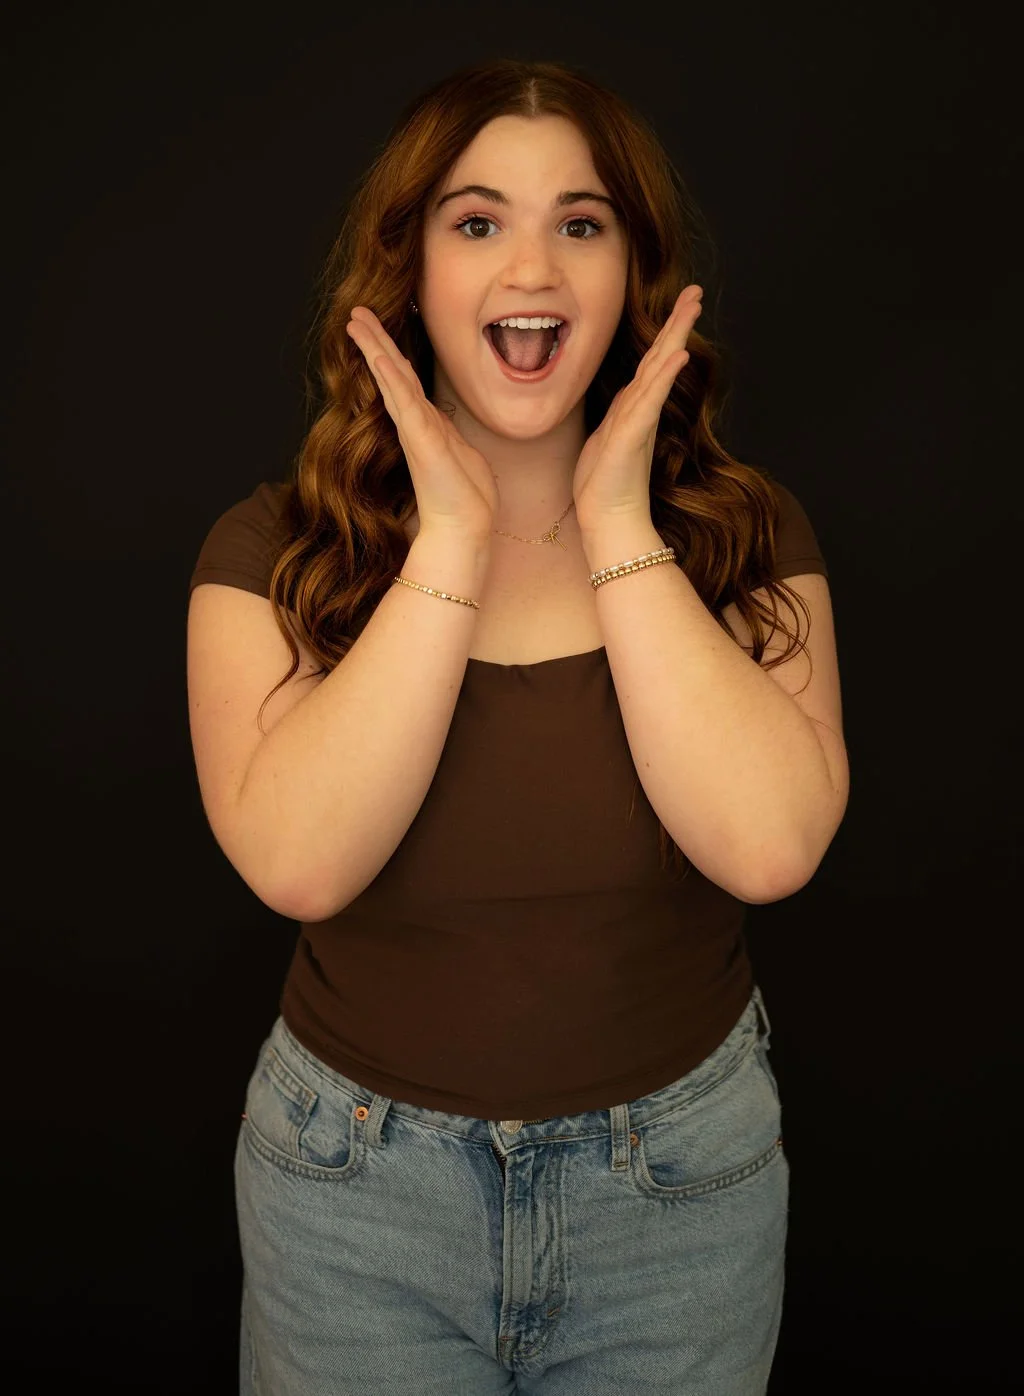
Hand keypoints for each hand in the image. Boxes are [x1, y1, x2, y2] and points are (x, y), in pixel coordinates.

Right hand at [346, 306, 498, 541]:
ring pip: (392, 379)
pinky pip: (403, 402)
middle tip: (355, 313)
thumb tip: (445, 422)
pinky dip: (389, 377)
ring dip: (375, 348)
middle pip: (392, 372)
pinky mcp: (420, 440)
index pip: (404, 380)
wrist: (466, 528)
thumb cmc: (467, 497)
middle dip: (374, 340)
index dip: (389, 352)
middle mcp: (415, 424)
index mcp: (425, 425)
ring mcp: (415, 430)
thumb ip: (450, 434)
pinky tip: (378, 356)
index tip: (376, 328)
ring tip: (356, 322)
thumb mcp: (461, 453)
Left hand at [573, 285, 702, 531]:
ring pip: (660, 369)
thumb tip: (623, 402)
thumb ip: (616, 418)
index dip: (665, 333)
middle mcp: (641, 409)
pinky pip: (650, 399)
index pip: (651, 362)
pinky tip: (676, 355)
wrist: (608, 519)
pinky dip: (663, 376)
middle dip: (678, 322)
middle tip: (696, 291)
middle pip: (663, 356)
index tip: (680, 305)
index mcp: (633, 408)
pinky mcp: (634, 434)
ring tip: (691, 306)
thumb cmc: (603, 486)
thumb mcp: (604, 440)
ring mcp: (640, 420)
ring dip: (675, 335)